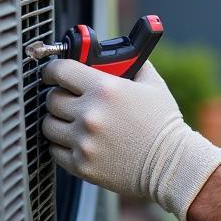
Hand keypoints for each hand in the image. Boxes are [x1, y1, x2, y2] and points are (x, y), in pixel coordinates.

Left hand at [41, 60, 220, 220]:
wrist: (171, 164)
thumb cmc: (164, 124)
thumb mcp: (153, 84)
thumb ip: (133, 64)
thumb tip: (119, 55)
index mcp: (105, 89)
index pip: (60, 71)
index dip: (52, 71)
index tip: (52, 74)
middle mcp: (90, 114)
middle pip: (52, 99)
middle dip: (60, 96)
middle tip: (70, 99)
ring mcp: (83, 142)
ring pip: (49, 126)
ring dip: (59, 121)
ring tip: (73, 122)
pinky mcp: (81, 165)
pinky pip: (55, 150)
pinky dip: (63, 145)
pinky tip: (79, 141)